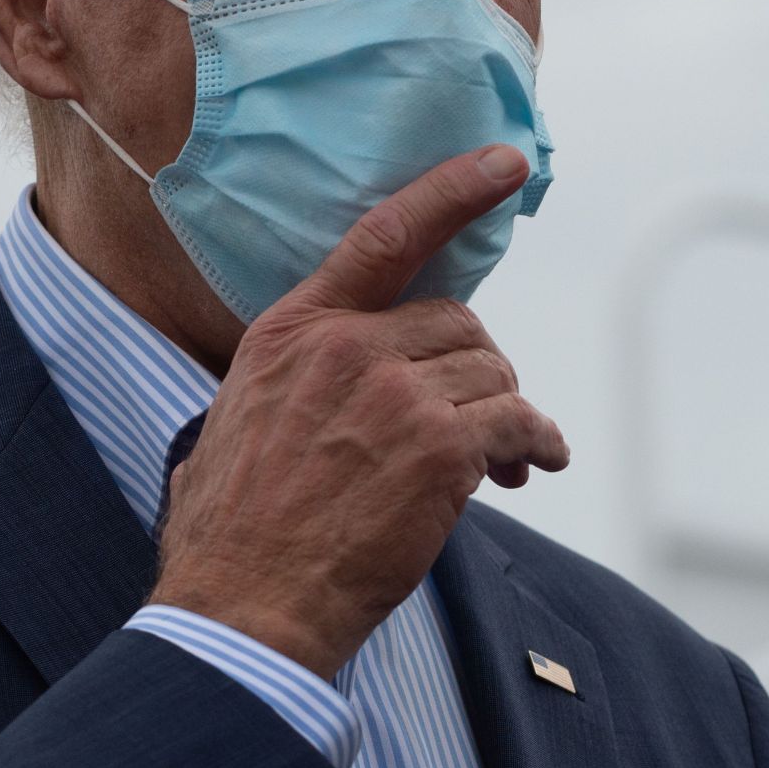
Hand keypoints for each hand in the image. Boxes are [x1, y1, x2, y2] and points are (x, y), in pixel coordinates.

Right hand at [149, 144, 569, 679]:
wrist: (244, 605)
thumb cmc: (230, 536)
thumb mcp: (230, 426)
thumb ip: (283, 388)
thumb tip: (297, 400)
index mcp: (291, 333)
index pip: (383, 237)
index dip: (450, 192)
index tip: (503, 162)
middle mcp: (346, 347)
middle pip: (455, 322)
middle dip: (475, 368)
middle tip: (480, 420)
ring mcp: (396, 394)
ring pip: (491, 373)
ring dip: (506, 413)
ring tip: (507, 462)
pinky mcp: (441, 448)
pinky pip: (518, 424)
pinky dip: (538, 444)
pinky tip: (537, 467)